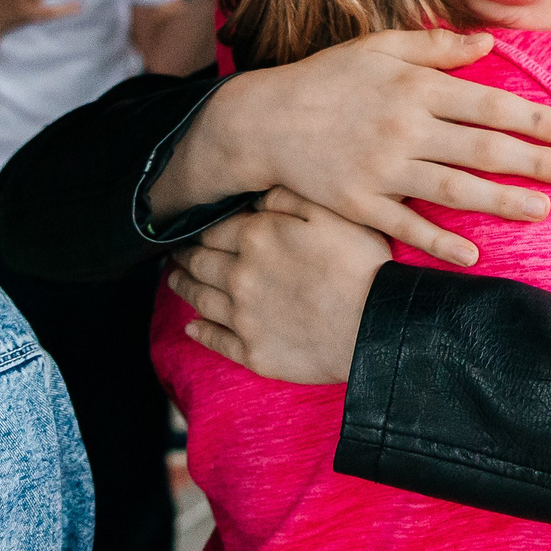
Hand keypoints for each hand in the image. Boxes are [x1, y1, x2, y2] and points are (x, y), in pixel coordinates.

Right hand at [162, 28, 550, 266]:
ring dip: (501, 202)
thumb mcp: (378, 47)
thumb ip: (435, 46)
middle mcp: (404, 128)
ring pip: (453, 189)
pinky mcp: (359, 203)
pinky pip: (406, 227)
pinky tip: (472, 255)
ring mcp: (381, 169)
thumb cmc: (327, 79)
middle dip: (534, 162)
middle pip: (482, 148)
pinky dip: (438, 243)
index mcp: (414, 87)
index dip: (534, 119)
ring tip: (542, 210)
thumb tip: (489, 43)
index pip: (488, 104)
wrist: (264, 120)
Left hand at [168, 187, 386, 382]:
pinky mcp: (253, 351)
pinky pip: (216, 341)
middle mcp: (239, 276)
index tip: (194, 228)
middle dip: (185, 255)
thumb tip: (256, 200)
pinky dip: (199, 332)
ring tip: (174, 280)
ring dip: (183, 286)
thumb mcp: (331, 213)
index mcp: (256, 239)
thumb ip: (288, 199)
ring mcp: (243, 317)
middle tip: (176, 252)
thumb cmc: (361, 265)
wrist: (376, 325)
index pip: (214, 229)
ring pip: (200, 299)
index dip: (202, 228)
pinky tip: (192, 327)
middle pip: (200, 262)